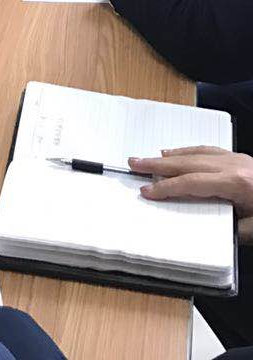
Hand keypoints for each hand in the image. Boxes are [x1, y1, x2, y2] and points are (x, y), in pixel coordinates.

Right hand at [133, 146, 252, 241]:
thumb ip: (226, 228)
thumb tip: (200, 224)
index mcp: (237, 183)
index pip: (192, 183)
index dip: (166, 187)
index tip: (148, 191)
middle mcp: (235, 167)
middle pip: (188, 163)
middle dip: (158, 164)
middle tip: (136, 163)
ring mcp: (238, 160)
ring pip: (196, 153)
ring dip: (171, 156)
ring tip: (151, 158)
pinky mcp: (242, 159)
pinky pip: (209, 150)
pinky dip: (190, 151)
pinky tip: (179, 152)